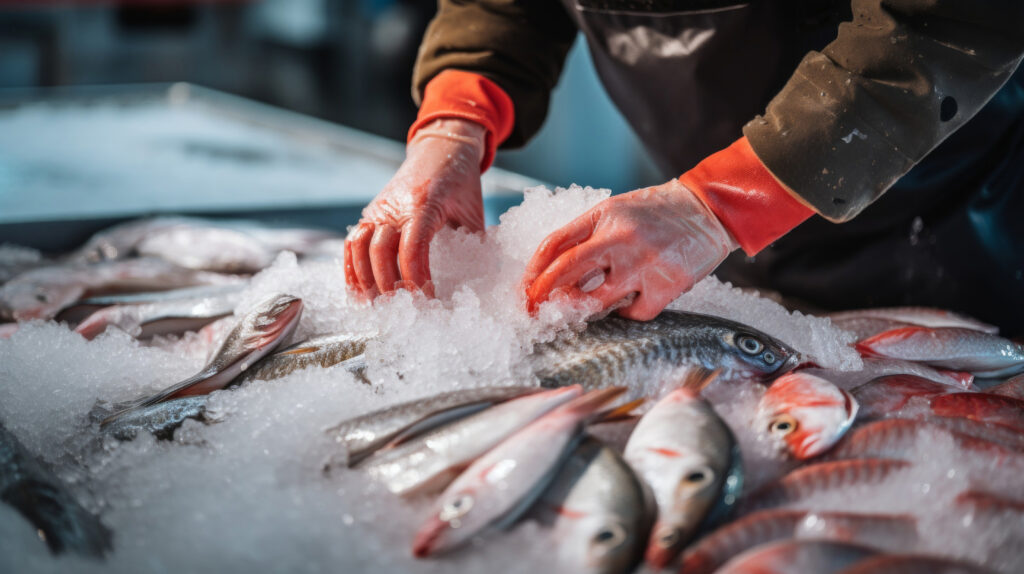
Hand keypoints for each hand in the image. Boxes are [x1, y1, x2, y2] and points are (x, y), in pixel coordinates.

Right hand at [344, 118, 485, 297]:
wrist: (440, 147)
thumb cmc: (461, 181)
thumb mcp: (473, 212)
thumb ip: (473, 246)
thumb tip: (479, 284)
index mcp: (424, 202)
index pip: (412, 246)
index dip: (416, 277)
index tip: (427, 299)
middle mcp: (394, 205)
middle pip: (380, 251)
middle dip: (389, 285)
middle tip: (404, 310)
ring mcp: (377, 208)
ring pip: (359, 247)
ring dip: (365, 280)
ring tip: (378, 306)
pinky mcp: (369, 212)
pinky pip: (352, 242)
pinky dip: (351, 268)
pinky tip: (359, 292)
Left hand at [523, 180, 736, 319]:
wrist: (708, 211)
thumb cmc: (657, 213)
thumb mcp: (616, 210)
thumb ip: (587, 235)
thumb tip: (553, 274)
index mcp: (603, 215)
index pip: (554, 245)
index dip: (533, 272)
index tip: (525, 291)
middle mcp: (620, 237)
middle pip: (565, 272)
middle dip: (542, 296)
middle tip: (535, 312)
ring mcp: (643, 262)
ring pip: (596, 301)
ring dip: (585, 308)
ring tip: (590, 303)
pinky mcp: (665, 285)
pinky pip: (632, 314)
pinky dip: (627, 312)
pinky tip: (633, 300)